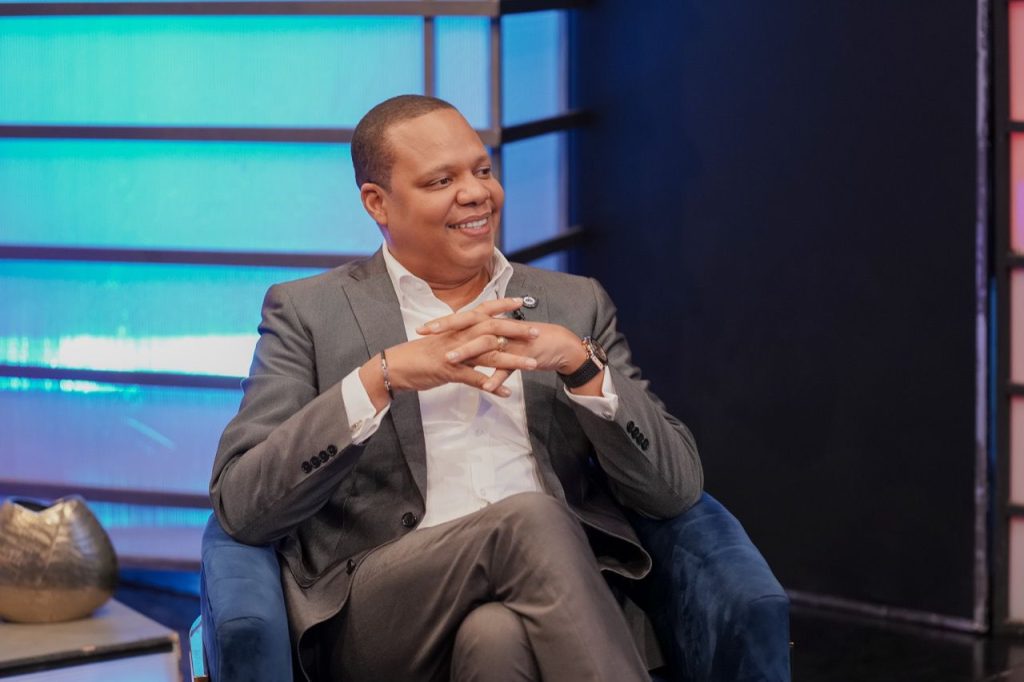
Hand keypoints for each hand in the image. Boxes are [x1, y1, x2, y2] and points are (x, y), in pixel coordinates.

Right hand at [359, 298, 540, 407]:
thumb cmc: (417, 354)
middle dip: (516, 330)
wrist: (395, 366)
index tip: (520, 301)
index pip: (483, 310)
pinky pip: (475, 379)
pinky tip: (507, 392)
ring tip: (532, 365)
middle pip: (493, 329)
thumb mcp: (441, 341)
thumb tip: (472, 334)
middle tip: (537, 333)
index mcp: (457, 326)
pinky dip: (492, 386)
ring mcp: (455, 353)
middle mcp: (459, 336)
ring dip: (513, 360)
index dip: (502, 304)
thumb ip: (458, 336)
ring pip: (490, 354)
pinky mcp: (450, 371)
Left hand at [417, 307, 589, 393]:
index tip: (422, 328)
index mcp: (493, 322)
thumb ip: (484, 338)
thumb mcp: (503, 338)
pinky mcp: (524, 356)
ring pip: (487, 345)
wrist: (560, 346)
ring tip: (449, 360)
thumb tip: (462, 341)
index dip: (444, 322)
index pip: (464, 318)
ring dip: (467, 352)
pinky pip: (509, 368)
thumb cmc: (528, 342)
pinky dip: (497, 377)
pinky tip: (485, 387)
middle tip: (427, 334)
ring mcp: (511, 342)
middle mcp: (500, 328)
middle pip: (471, 324)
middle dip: (448, 328)